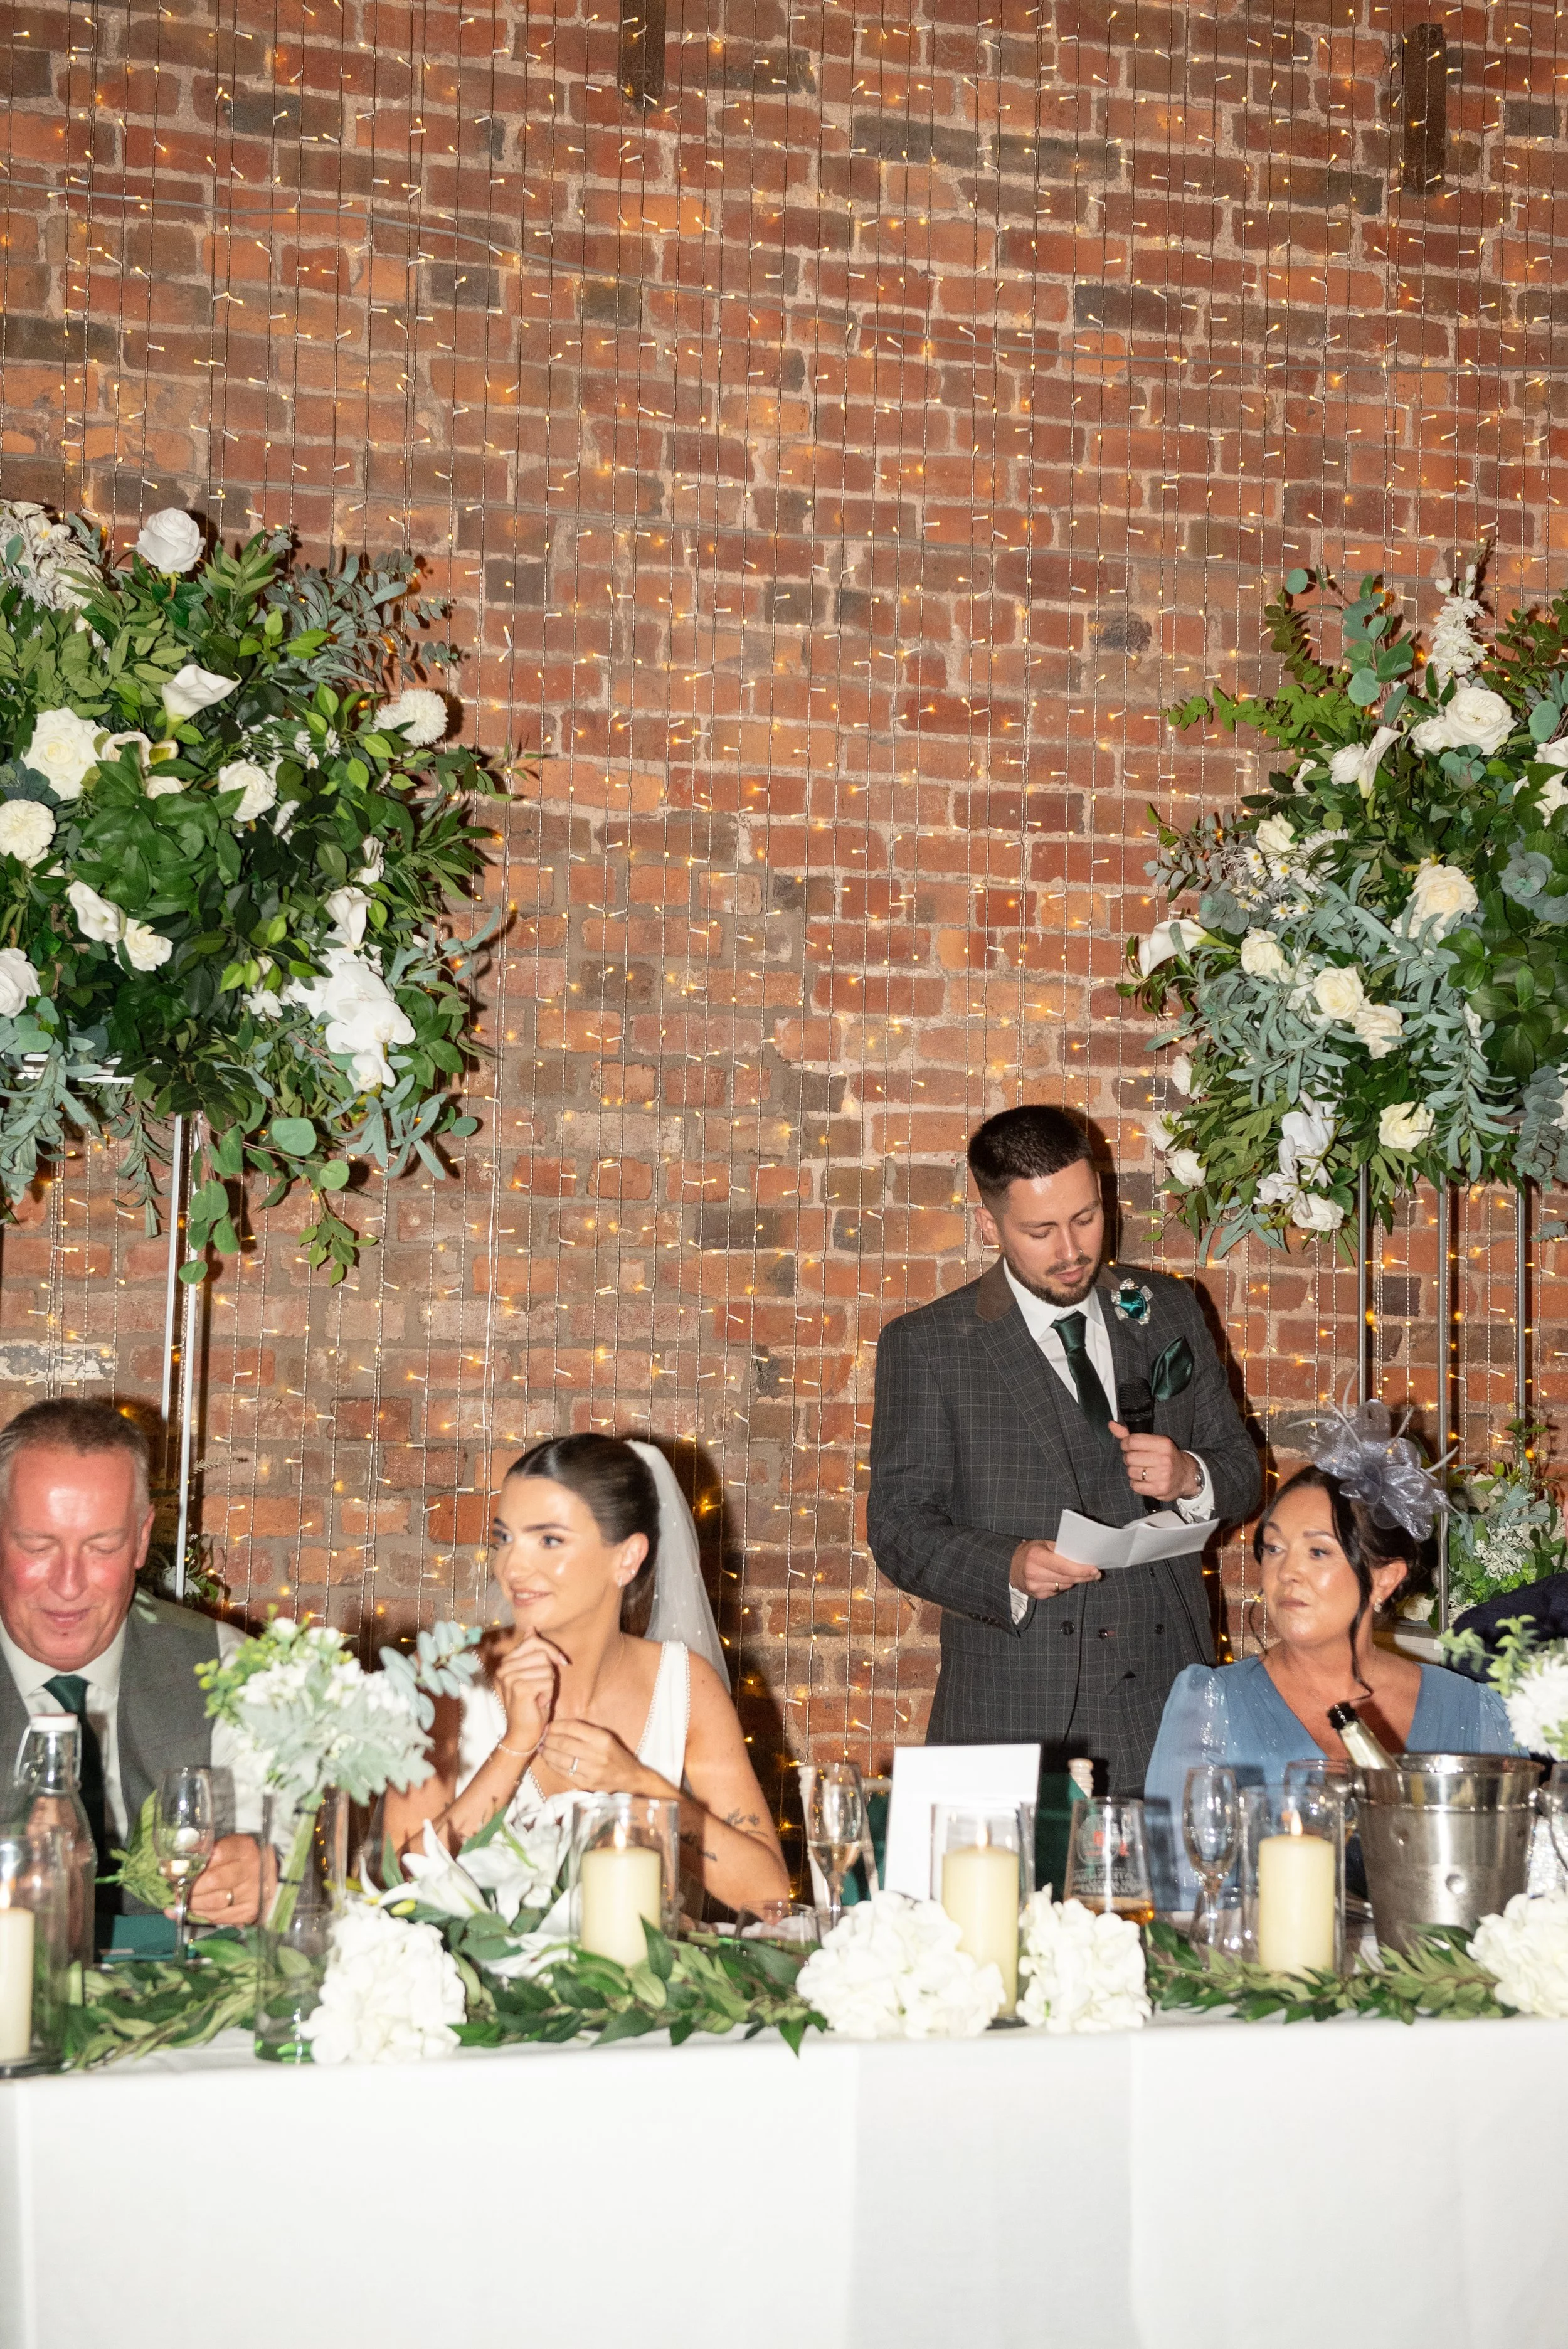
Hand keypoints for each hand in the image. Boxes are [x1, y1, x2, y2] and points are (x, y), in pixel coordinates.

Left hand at [181, 1834, 260, 1926]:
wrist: (265, 1876)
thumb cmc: (238, 1859)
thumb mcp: (226, 1847)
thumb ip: (203, 1854)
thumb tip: (172, 1869)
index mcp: (244, 1848)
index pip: (216, 1855)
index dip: (194, 1865)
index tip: (179, 1871)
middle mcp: (252, 1869)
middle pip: (213, 1881)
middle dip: (190, 1887)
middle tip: (178, 1889)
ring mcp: (252, 1893)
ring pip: (213, 1903)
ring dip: (193, 1903)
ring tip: (184, 1900)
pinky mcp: (249, 1912)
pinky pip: (218, 1917)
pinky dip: (202, 1915)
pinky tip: (196, 1909)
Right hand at [493, 1631, 566, 1755]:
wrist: (523, 1734)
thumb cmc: (531, 1705)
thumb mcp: (532, 1675)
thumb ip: (530, 1652)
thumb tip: (531, 1628)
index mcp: (505, 1663)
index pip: (534, 1641)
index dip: (551, 1651)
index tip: (560, 1663)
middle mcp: (503, 1668)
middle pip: (542, 1653)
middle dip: (549, 1672)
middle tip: (540, 1689)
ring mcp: (509, 1677)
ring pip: (547, 1667)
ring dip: (548, 1684)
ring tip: (538, 1696)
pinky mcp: (519, 1687)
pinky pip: (547, 1680)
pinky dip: (548, 1693)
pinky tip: (538, 1702)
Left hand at [537, 1716, 647, 1795]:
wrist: (629, 1778)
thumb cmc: (615, 1753)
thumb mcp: (605, 1736)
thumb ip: (584, 1731)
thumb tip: (558, 1727)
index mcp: (602, 1738)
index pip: (572, 1728)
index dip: (556, 1726)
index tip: (548, 1726)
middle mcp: (596, 1753)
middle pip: (564, 1743)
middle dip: (548, 1739)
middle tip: (541, 1737)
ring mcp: (590, 1770)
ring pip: (560, 1758)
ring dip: (547, 1752)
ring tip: (542, 1748)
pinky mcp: (585, 1783)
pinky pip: (563, 1772)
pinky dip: (552, 1765)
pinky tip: (548, 1760)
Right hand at [1009, 1537, 1101, 1599]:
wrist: (1010, 1567)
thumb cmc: (1030, 1552)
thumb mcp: (1043, 1545)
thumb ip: (1060, 1550)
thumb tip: (1081, 1557)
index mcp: (1036, 1557)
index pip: (1064, 1566)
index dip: (1081, 1569)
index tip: (1095, 1569)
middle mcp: (1034, 1573)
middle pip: (1066, 1578)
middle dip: (1084, 1576)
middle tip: (1096, 1574)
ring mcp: (1035, 1586)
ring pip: (1064, 1585)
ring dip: (1076, 1580)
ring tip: (1084, 1575)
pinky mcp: (1037, 1595)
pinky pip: (1058, 1591)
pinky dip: (1064, 1585)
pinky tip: (1066, 1579)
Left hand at [1110, 1425, 1199, 1504]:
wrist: (1186, 1475)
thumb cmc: (1166, 1456)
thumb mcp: (1153, 1442)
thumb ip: (1131, 1435)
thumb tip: (1111, 1425)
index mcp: (1163, 1444)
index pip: (1132, 1441)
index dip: (1125, 1444)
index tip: (1128, 1447)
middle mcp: (1164, 1459)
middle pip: (1129, 1458)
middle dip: (1129, 1459)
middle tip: (1137, 1460)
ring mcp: (1162, 1475)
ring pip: (1131, 1472)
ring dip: (1133, 1472)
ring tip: (1142, 1470)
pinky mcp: (1160, 1489)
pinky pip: (1135, 1486)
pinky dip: (1136, 1484)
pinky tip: (1144, 1480)